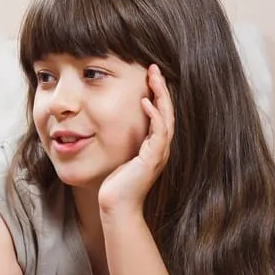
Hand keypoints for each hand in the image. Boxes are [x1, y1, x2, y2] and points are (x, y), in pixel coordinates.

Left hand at [99, 64, 174, 216]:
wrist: (116, 206)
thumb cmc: (115, 184)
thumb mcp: (119, 155)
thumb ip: (122, 139)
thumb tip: (106, 122)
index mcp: (154, 145)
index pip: (160, 112)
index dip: (157, 92)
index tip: (149, 74)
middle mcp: (160, 147)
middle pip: (167, 110)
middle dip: (161, 88)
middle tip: (154, 67)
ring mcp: (159, 153)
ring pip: (166, 117)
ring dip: (161, 96)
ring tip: (154, 77)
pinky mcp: (153, 159)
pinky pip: (158, 133)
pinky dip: (154, 116)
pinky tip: (145, 102)